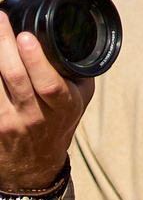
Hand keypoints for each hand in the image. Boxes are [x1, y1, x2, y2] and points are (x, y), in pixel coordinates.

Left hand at [0, 16, 90, 194]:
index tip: (26, 36)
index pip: (48, 84)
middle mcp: (35, 116)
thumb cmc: (58, 124)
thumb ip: (75, 72)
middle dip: (5, 44)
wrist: (35, 163)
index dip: (35, 61)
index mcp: (64, 108)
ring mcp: (9, 120)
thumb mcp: (78, 101)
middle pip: (15, 77)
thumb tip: (67, 37)